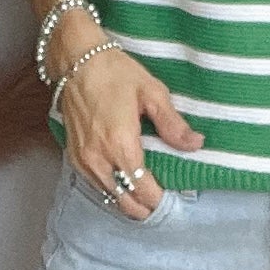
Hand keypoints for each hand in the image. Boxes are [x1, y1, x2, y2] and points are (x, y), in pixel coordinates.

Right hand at [61, 44, 202, 216]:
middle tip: (162, 203)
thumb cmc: (114, 73)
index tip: (173, 199)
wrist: (76, 61)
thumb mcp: (152, 93)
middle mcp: (99, 158)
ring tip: (146, 195)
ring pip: (108, 196)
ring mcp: (83, 160)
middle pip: (124, 202)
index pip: (143, 189)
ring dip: (128, 200)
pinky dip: (111, 189)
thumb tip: (195, 144)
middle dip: (144, 208)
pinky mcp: (74, 156)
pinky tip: (124, 183)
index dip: (159, 201)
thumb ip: (173, 124)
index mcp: (121, 144)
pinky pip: (95, 185)